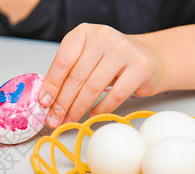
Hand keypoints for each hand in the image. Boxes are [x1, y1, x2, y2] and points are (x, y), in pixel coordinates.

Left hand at [39, 23, 164, 127]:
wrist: (150, 58)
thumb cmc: (111, 61)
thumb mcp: (87, 58)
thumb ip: (69, 72)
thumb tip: (47, 100)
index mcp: (84, 32)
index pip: (63, 61)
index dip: (51, 85)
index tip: (44, 103)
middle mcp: (103, 37)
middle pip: (76, 77)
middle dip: (62, 102)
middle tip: (55, 118)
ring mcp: (123, 50)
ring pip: (93, 87)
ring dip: (78, 108)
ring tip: (70, 119)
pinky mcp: (140, 67)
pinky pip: (115, 95)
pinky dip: (101, 109)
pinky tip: (92, 115)